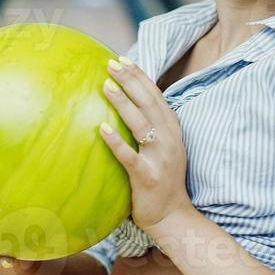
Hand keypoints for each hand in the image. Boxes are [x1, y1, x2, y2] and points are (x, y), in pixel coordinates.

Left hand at [97, 55, 190, 235]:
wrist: (172, 215)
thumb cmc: (162, 178)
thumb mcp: (164, 147)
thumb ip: (152, 125)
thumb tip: (129, 102)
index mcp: (172, 130)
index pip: (156, 96)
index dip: (140, 76)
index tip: (123, 59)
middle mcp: (169, 140)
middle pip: (149, 103)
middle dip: (131, 81)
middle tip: (111, 64)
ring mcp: (160, 158)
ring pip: (141, 124)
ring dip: (123, 103)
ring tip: (105, 86)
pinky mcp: (147, 177)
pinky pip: (129, 157)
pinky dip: (116, 142)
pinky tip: (101, 129)